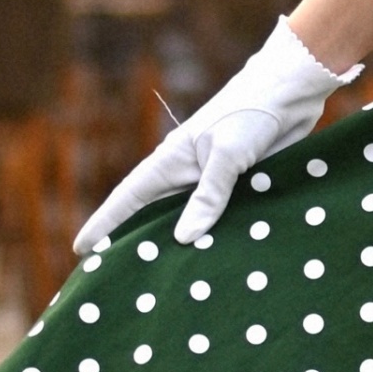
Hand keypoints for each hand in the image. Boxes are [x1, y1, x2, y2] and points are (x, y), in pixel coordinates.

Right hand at [74, 17, 360, 253]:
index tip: (81, 250)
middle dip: (134, 244)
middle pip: (152, 215)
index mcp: (170, 161)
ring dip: (176, 246)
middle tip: (115, 278)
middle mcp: (185, 173)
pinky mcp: (239, 185)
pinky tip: (211, 262)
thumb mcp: (228, 154)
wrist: (291, 91)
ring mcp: (211, 179)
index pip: (128, 199)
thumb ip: (210, 195)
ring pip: (186, 220)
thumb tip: (184, 238)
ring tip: (159, 281)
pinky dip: (212, 238)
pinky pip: (219, 218)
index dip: (104, 225)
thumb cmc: (252, 112)